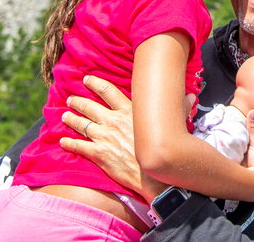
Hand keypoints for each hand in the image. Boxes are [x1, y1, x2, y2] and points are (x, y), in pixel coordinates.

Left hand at [60, 75, 186, 201]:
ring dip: (71, 119)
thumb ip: (180, 108)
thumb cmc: (165, 147)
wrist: (155, 174)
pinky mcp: (99, 154)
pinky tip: (62, 141)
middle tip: (70, 98)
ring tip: (64, 115)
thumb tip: (191, 97)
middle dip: (78, 101)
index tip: (86, 80)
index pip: (108, 91)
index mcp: (129, 111)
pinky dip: (68, 143)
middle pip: (90, 106)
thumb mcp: (174, 123)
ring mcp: (104, 137)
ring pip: (81, 124)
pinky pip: (79, 147)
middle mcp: (113, 121)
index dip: (95, 84)